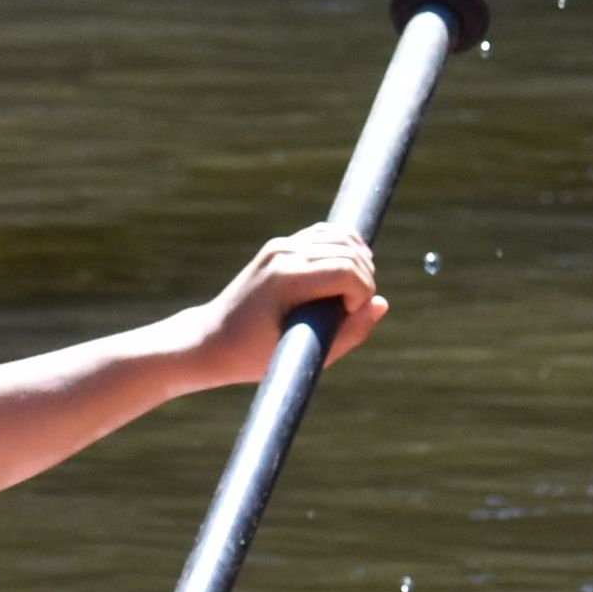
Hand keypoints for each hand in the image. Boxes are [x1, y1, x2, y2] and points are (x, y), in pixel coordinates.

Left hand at [194, 223, 387, 372]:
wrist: (211, 341)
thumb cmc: (253, 356)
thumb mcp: (306, 354)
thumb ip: (350, 333)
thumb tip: (381, 304)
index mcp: (286, 280)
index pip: (347, 269)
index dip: (363, 292)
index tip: (350, 315)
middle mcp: (283, 255)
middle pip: (348, 250)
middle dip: (364, 278)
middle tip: (355, 308)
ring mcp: (280, 246)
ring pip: (339, 235)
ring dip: (358, 259)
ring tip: (355, 291)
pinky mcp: (279, 246)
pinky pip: (323, 235)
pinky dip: (343, 247)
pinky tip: (348, 269)